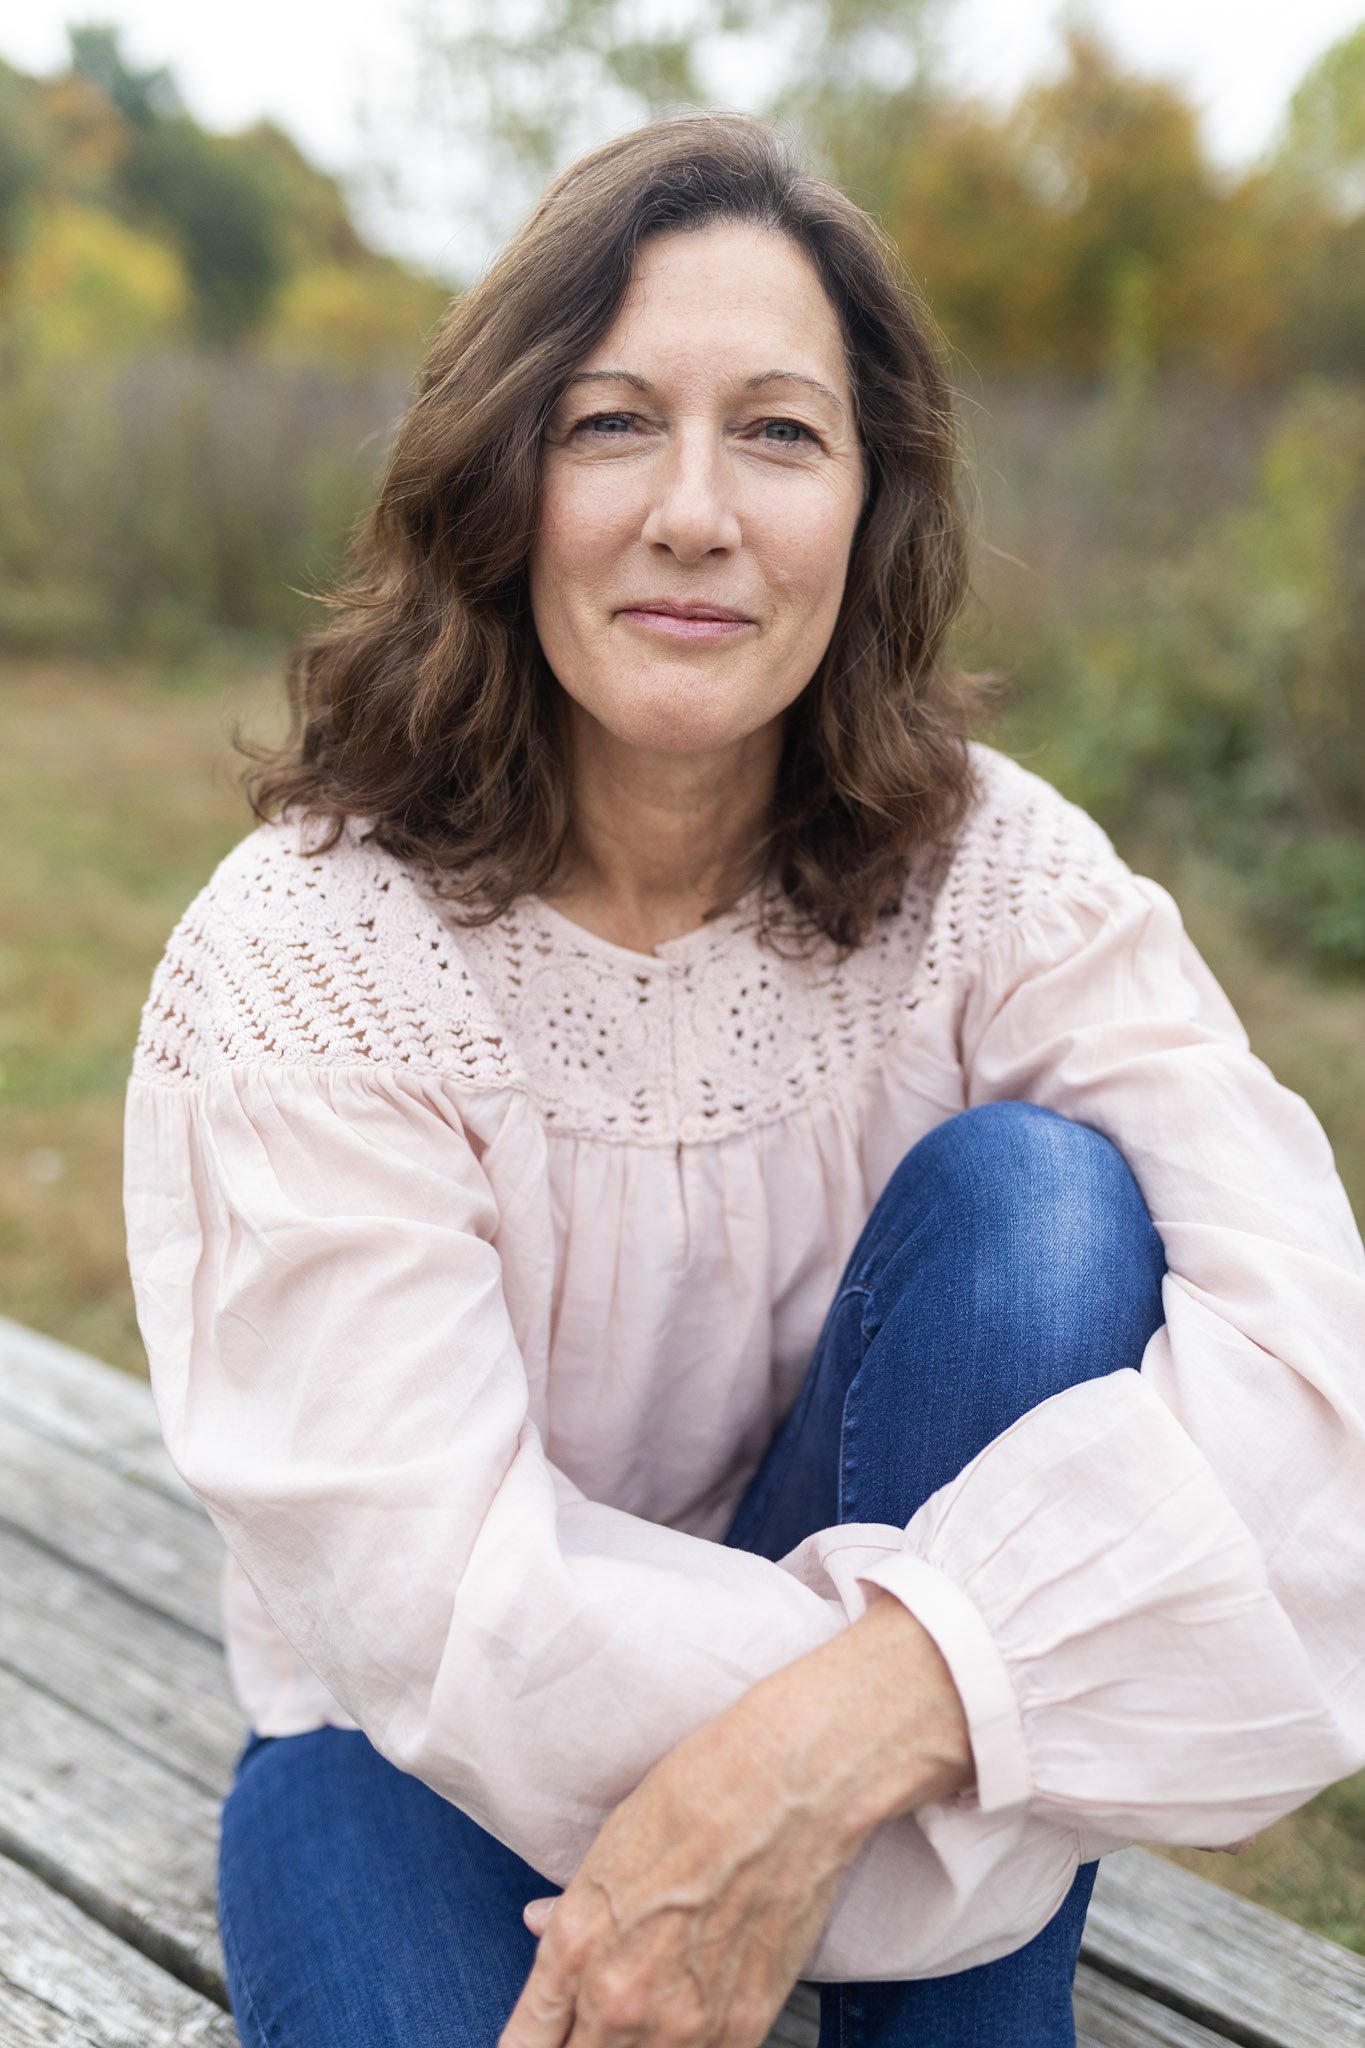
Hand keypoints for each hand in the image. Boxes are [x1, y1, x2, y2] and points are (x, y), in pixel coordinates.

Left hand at [498, 1593, 973, 2047]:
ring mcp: (685, 2023)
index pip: (528, 2039)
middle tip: (588, 2024)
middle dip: (577, 2045)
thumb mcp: (611, 1843)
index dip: (528, 2047)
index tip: (534, 2044)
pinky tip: (686, 2022)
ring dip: (629, 2047)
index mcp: (576, 1947)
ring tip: (640, 2018)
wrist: (788, 1787)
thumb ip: (573, 1907)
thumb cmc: (700, 1794)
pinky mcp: (743, 2027)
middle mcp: (622, 1998)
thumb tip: (542, 1925)